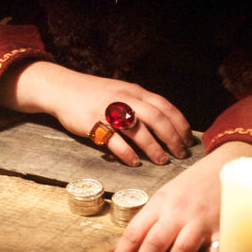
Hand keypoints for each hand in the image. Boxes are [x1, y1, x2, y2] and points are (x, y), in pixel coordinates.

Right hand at [0, 61, 193, 164]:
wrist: (63, 89)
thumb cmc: (94, 94)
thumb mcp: (121, 92)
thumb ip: (139, 104)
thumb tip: (163, 124)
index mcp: (135, 91)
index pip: (164, 106)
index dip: (179, 123)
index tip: (188, 139)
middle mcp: (125, 99)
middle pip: (156, 118)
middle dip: (172, 138)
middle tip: (180, 154)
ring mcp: (108, 110)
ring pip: (138, 130)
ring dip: (153, 148)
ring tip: (162, 161)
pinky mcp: (93, 122)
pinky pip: (114, 140)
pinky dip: (127, 153)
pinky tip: (135, 163)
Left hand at [103, 141, 251, 251]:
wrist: (230, 166)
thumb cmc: (192, 186)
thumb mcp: (164, 198)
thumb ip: (144, 223)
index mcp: (160, 203)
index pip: (133, 234)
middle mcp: (179, 212)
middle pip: (154, 244)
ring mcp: (202, 221)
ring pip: (182, 251)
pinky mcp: (224, 230)